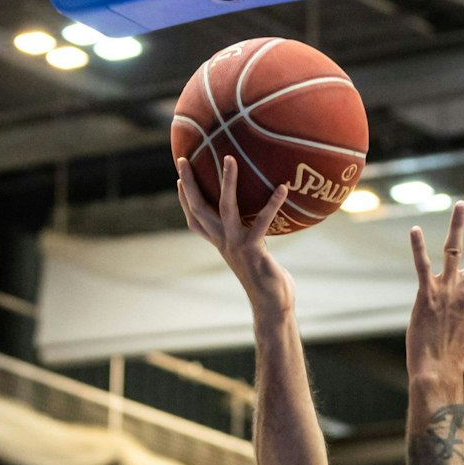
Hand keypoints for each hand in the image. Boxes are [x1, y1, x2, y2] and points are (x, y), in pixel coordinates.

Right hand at [176, 156, 293, 310]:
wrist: (271, 305)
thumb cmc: (268, 281)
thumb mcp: (254, 256)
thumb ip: (254, 239)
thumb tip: (262, 225)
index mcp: (221, 244)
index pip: (195, 220)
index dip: (185, 200)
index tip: (181, 178)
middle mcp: (223, 242)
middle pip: (199, 208)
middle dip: (190, 183)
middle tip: (182, 160)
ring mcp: (236, 245)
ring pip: (225, 207)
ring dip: (227, 182)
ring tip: (229, 159)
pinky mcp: (253, 249)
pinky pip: (262, 221)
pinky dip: (272, 204)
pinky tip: (282, 188)